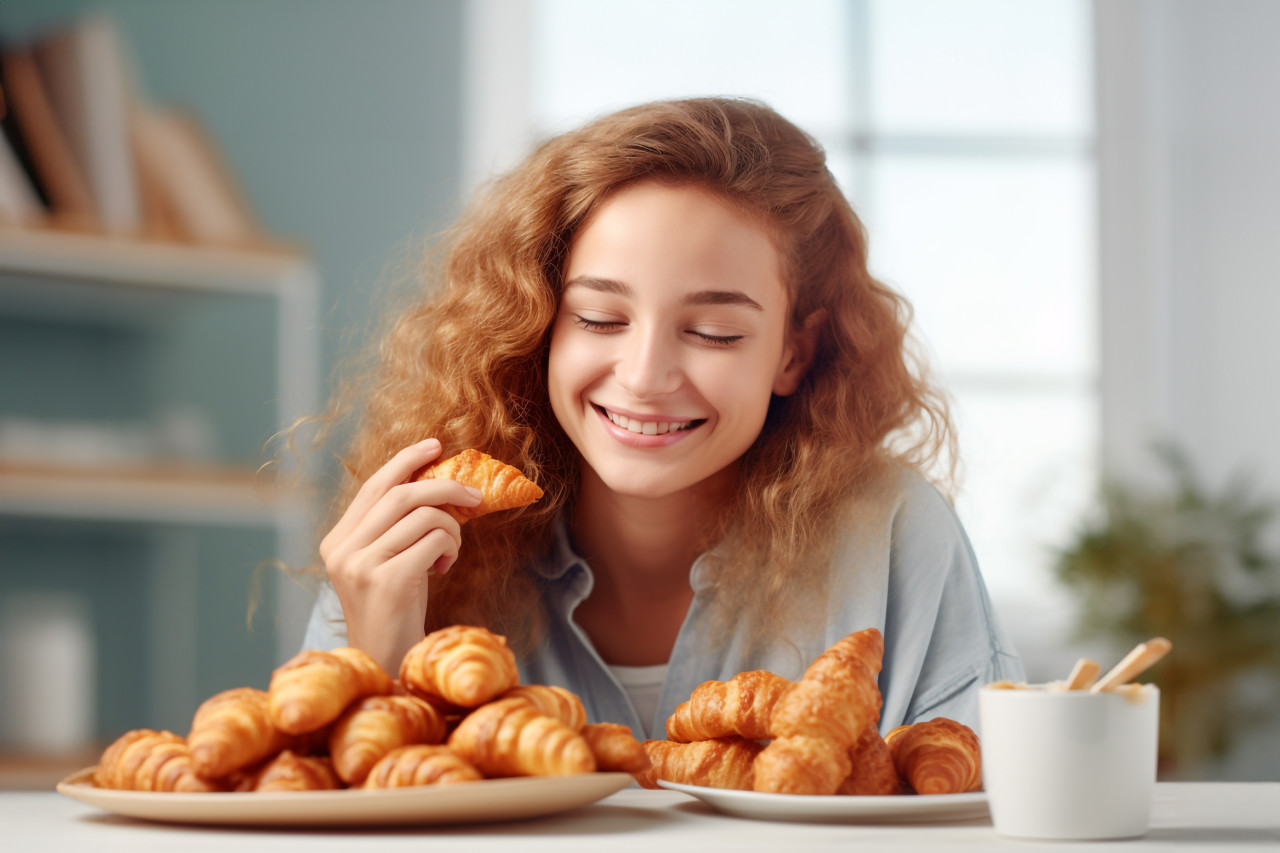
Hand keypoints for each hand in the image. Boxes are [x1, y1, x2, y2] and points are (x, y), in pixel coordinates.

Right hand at [319, 438, 482, 673]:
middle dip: (445, 487)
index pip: (375, 485)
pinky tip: (444, 568)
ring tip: (451, 551)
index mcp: (338, 540)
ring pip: (423, 515)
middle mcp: (343, 549)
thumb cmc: (396, 608)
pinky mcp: (387, 580)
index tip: (436, 445)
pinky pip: (435, 540)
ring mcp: (361, 564)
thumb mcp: (390, 559)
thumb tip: (441, 483)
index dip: (407, 461)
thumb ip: (400, 525)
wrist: (387, 659)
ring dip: (452, 527)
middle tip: (475, 496)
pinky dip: (450, 548)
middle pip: (401, 494)